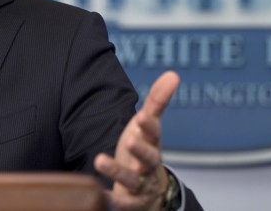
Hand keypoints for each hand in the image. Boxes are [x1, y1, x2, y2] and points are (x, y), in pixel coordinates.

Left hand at [94, 71, 179, 210]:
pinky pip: (119, 204)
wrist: (152, 194)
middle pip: (149, 158)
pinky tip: (98, 193)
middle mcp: (149, 165)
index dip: (149, 127)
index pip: (154, 133)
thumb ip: (158, 101)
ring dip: (116, 171)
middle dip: (141, 150)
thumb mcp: (148, 126)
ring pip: (131, 180)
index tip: (142, 118)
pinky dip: (109, 200)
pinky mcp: (130, 203)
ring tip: (99, 160)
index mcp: (153, 144)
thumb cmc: (145, 152)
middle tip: (130, 140)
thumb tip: (173, 74)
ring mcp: (141, 186)